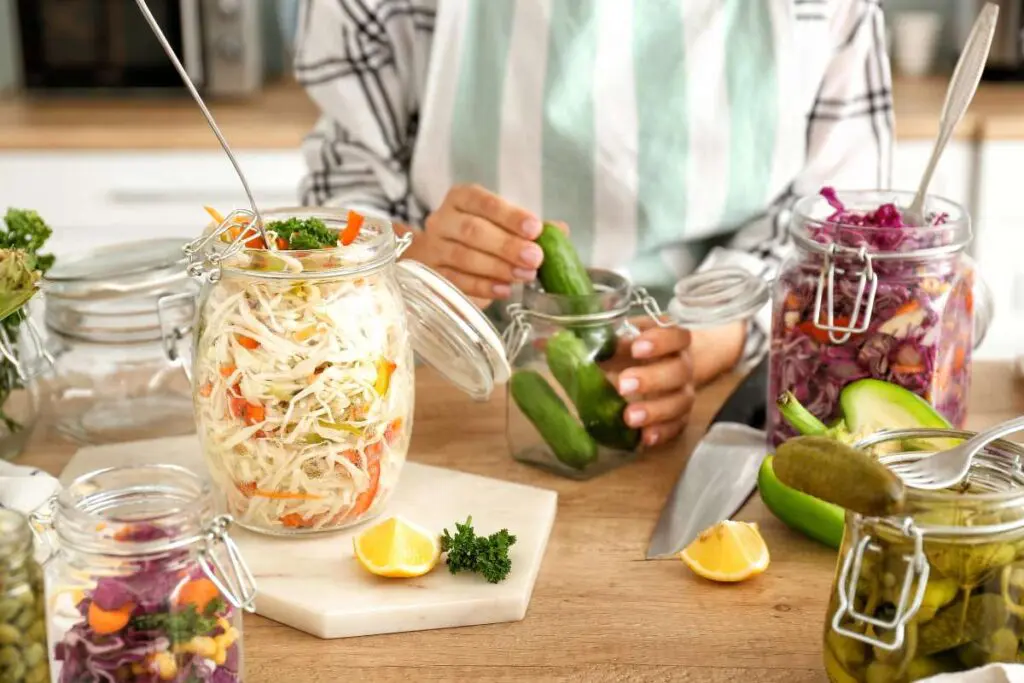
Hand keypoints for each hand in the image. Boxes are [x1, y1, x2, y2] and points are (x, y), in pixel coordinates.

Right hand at [401, 184, 543, 307]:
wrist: (439, 257)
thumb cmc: (479, 238)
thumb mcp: (502, 225)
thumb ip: (528, 228)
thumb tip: (560, 231)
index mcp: (461, 198)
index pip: (483, 202)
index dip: (510, 215)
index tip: (535, 229)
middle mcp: (442, 220)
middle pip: (472, 231)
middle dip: (507, 245)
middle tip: (535, 258)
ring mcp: (433, 248)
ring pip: (463, 257)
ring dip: (498, 268)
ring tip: (524, 276)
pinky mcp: (432, 275)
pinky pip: (456, 281)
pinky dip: (482, 286)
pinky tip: (505, 290)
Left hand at [601, 318, 694, 447]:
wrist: (663, 365)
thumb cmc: (638, 347)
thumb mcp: (626, 337)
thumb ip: (609, 339)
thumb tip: (575, 343)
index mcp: (672, 341)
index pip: (677, 336)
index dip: (661, 341)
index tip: (636, 348)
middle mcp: (682, 366)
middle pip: (679, 371)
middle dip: (652, 379)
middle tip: (623, 385)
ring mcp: (683, 392)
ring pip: (680, 402)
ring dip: (656, 411)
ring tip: (629, 418)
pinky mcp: (680, 417)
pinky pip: (677, 426)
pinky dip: (662, 433)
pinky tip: (645, 438)